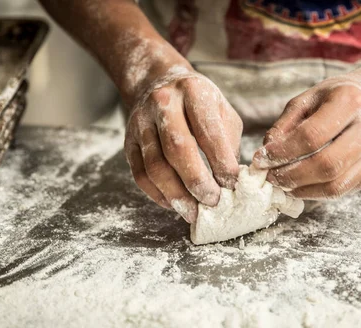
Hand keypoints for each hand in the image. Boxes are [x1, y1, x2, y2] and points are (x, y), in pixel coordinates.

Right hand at [125, 65, 242, 222]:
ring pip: (155, 165)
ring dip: (176, 194)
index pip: (208, 130)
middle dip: (196, 180)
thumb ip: (228, 142)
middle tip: (212, 201)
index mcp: (193, 92)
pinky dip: (157, 194)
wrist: (157, 83)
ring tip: (193, 212)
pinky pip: (140, 174)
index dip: (221, 160)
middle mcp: (163, 104)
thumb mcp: (221, 110)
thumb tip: (231, 181)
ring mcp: (141, 123)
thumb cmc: (198, 102)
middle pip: (177, 148)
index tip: (233, 183)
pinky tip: (174, 204)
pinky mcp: (128, 142)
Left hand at [252, 73, 360, 198]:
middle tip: (270, 178)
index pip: (311, 135)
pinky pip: (343, 191)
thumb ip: (284, 126)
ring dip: (303, 189)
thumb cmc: (335, 98)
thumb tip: (264, 156)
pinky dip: (317, 192)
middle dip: (292, 176)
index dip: (283, 152)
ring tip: (283, 184)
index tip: (261, 159)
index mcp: (350, 100)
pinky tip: (301, 185)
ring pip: (337, 185)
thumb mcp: (306, 100)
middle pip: (327, 164)